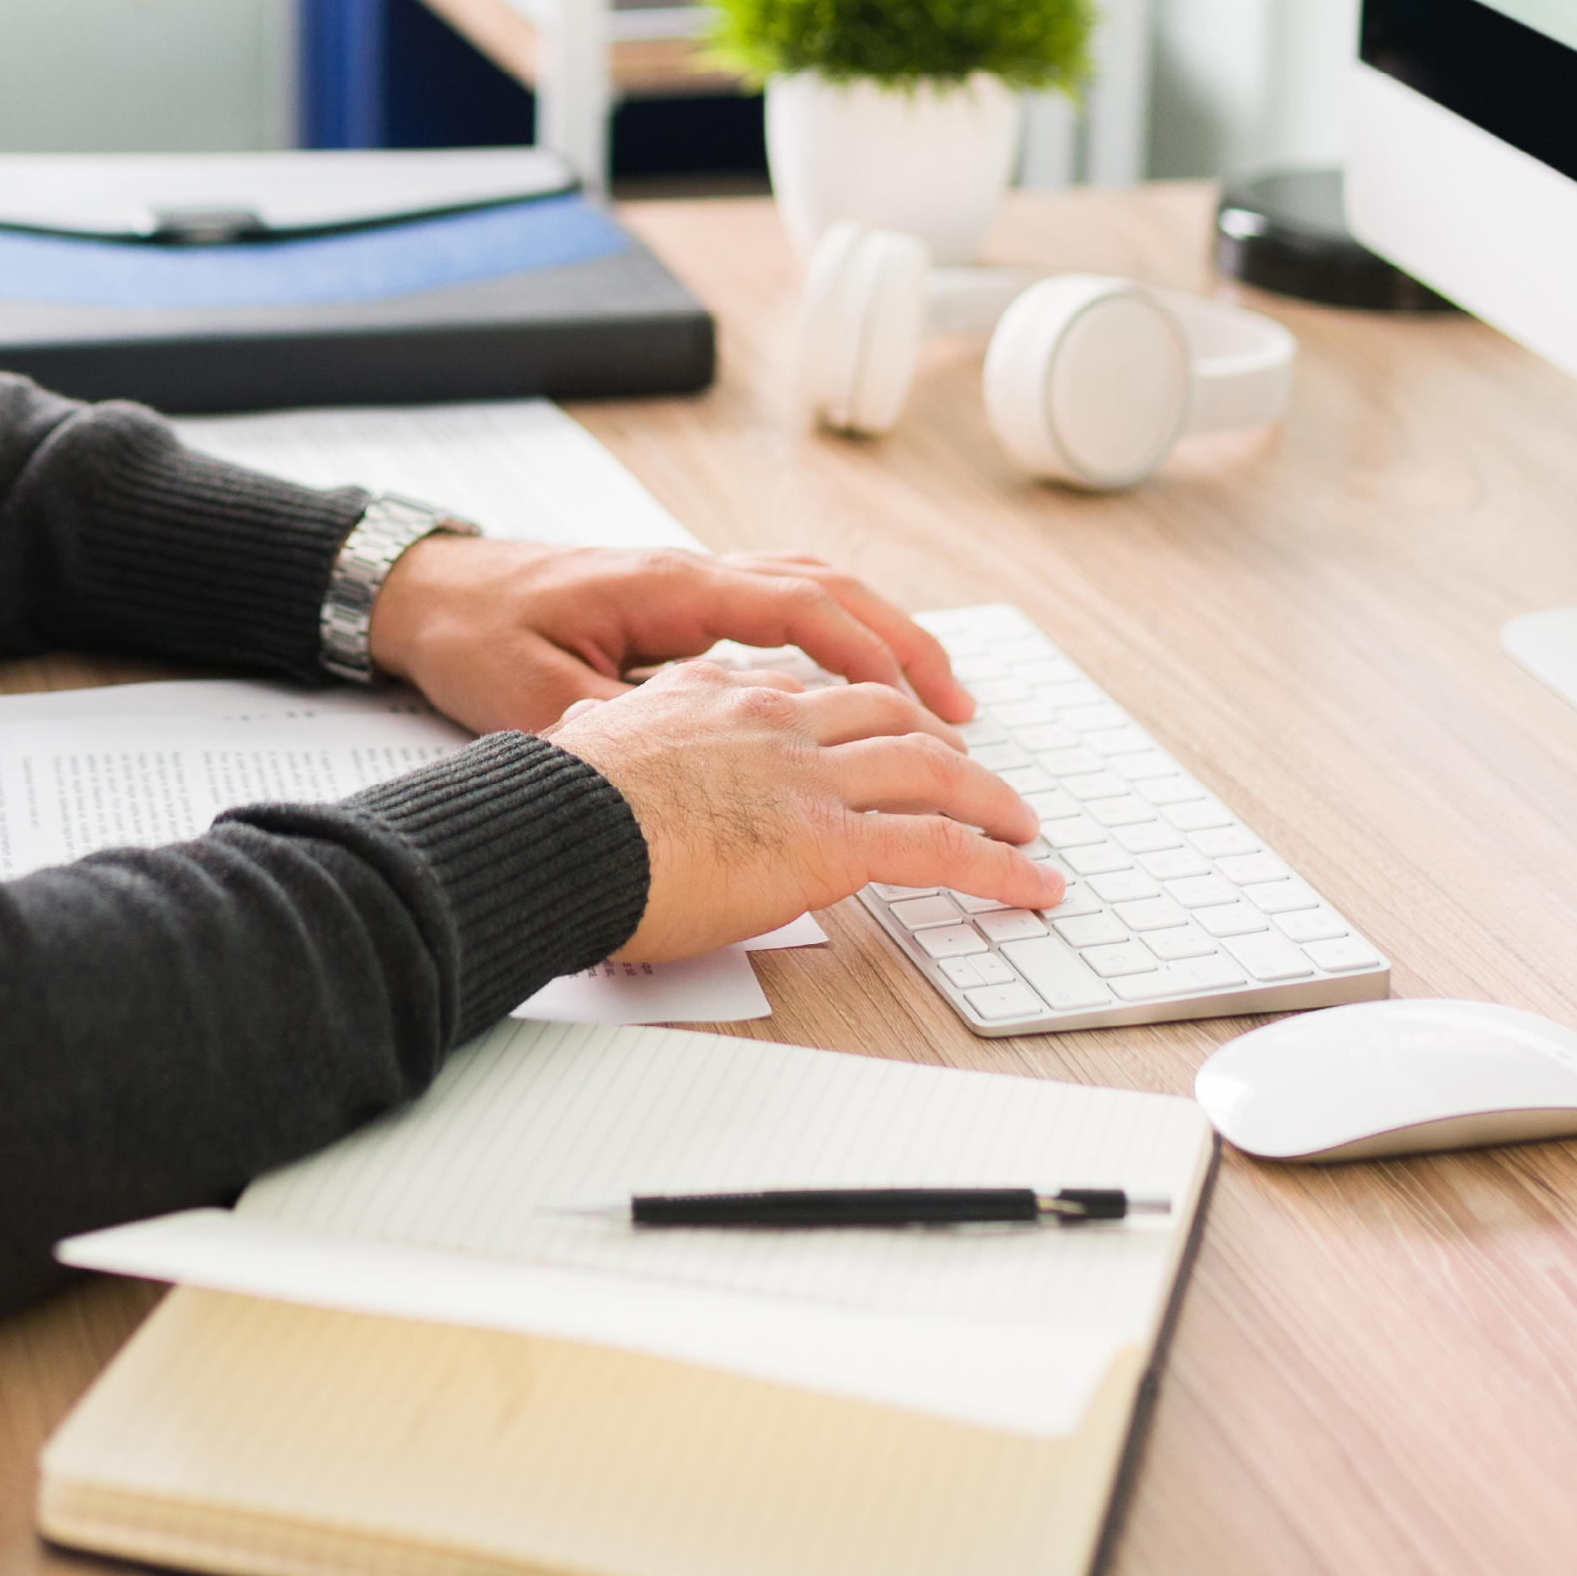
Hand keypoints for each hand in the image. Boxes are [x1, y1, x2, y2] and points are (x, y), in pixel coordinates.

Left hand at [363, 539, 980, 737]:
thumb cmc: (475, 636)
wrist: (425, 591)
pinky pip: (780, 607)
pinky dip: (834, 637)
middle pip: (829, 588)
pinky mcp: (677, 606)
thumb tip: (679, 786)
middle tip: (963, 711)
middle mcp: (690, 574)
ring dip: (878, 636)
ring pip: (812, 589)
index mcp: (668, 590)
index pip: (798, 606)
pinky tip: (857, 687)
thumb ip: (614, 735)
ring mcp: (687, 583)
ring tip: (936, 700)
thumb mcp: (534, 699)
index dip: (869, 655)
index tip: (926, 709)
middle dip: (904, 644)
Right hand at [548, 657, 1055, 959]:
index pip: (803, 691)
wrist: (548, 831)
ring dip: (989, 799)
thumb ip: (607, 739)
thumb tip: (585, 748)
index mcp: (709, 694)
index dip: (853, 713)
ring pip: (930, 768)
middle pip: (885, 712)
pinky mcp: (828, 839)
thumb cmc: (549, 807)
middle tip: (972, 772)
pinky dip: (997, 866)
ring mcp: (804, 773)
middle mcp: (769, 718)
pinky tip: (1028, 885)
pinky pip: (938, 846)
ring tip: (1021, 827)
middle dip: (940, 739)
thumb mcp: (579, 746)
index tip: (876, 733)